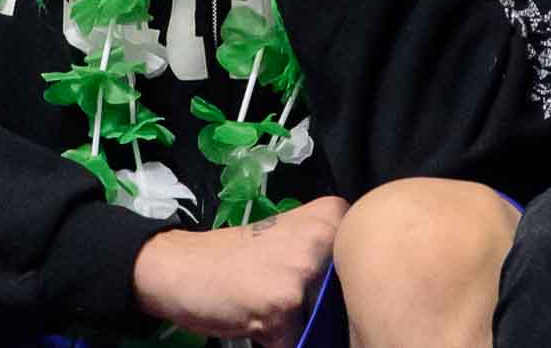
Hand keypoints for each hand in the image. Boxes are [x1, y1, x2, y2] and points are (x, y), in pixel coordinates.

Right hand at [133, 196, 348, 345]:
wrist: (181, 266)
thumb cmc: (239, 254)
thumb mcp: (293, 238)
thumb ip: (331, 255)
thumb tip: (370, 289)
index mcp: (333, 215)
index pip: (367, 261)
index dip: (346, 283)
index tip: (321, 283)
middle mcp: (324, 238)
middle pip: (350, 293)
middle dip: (329, 307)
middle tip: (291, 296)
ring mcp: (303, 273)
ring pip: (327, 320)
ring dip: (304, 324)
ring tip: (274, 307)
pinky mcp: (282, 307)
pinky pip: (299, 341)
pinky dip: (282, 340)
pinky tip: (261, 322)